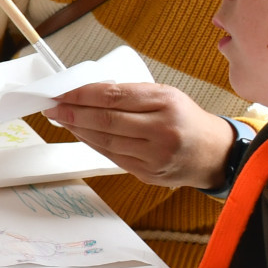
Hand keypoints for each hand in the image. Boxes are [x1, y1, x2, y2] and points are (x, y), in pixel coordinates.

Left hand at [44, 84, 235, 188]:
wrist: (215, 153)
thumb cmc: (186, 119)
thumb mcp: (166, 95)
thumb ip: (131, 93)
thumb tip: (88, 93)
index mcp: (166, 103)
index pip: (114, 96)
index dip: (82, 95)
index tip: (62, 93)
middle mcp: (162, 130)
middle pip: (106, 121)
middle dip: (73, 113)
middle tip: (53, 107)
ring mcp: (155, 156)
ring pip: (105, 142)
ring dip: (78, 130)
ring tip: (63, 119)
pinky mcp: (148, 174)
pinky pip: (112, 157)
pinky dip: (92, 144)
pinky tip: (81, 135)